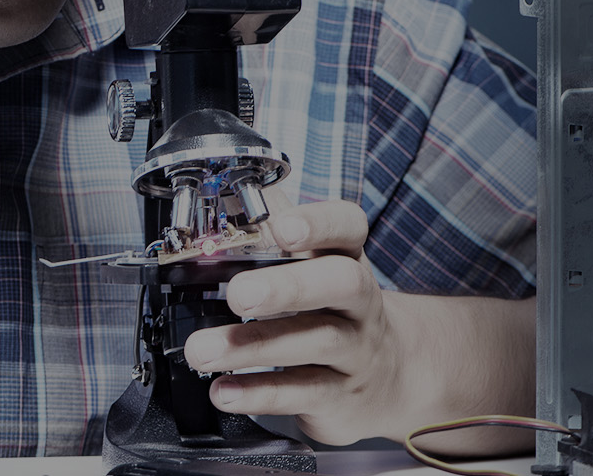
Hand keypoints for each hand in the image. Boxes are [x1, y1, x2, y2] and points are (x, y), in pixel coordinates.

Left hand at [180, 195, 534, 454]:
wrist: (391, 376)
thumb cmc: (334, 307)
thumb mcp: (314, 263)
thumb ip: (271, 227)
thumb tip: (227, 194)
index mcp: (346, 257)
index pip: (347, 228)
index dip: (317, 224)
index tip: (281, 228)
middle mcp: (359, 301)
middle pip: (340, 284)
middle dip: (287, 287)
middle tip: (237, 293)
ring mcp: (355, 351)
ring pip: (315, 342)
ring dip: (251, 346)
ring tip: (201, 350)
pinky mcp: (341, 396)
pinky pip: (302, 393)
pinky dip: (258, 393)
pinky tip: (224, 390)